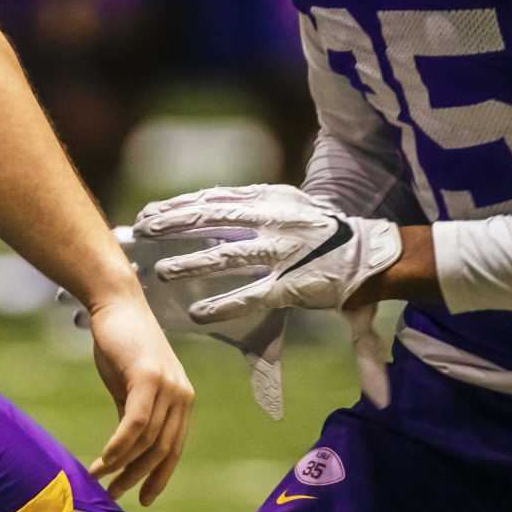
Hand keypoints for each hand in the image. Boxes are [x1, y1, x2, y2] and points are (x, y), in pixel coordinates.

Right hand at [83, 295, 194, 506]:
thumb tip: (126, 452)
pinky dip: (119, 447)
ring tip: (99, 477)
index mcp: (182, 399)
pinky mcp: (149, 377)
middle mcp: (182, 395)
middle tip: (113, 494)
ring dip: (121, 465)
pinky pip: (135, 424)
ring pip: (147, 440)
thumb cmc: (121, 345)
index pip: (175, 448)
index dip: (159, 477)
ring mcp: (168, 385)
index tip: (143, 499)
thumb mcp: (131, 388)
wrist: (116, 304)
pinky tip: (103, 460)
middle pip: (162, 450)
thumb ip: (135, 416)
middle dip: (137, 476)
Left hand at [136, 185, 401, 324]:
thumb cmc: (323, 232)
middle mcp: (274, 219)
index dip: (178, 205)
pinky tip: (199, 313)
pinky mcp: (294, 285)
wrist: (369, 254)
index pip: (214, 199)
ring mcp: (284, 252)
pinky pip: (252, 295)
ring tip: (161, 271)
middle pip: (211, 219)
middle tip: (142, 233)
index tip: (148, 213)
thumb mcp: (288, 206)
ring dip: (192, 264)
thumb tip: (209, 205)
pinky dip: (225, 305)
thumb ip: (250, 209)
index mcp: (270, 197)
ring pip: (226, 256)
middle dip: (173, 225)